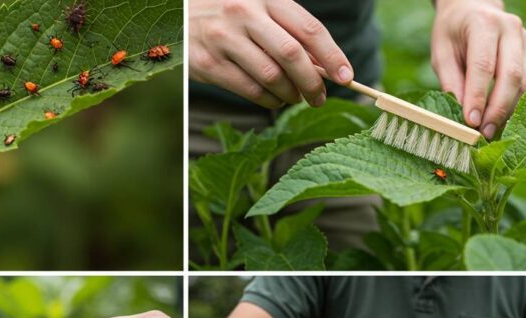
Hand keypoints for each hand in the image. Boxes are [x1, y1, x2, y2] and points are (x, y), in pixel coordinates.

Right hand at [189, 0, 352, 108]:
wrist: (177, 15)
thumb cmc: (228, 13)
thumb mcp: (258, 9)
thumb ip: (288, 31)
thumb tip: (324, 65)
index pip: (308, 27)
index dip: (332, 55)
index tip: (347, 77)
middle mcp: (244, 14)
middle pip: (292, 55)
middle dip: (312, 82)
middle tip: (320, 97)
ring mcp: (224, 39)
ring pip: (271, 77)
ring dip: (290, 94)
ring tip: (295, 98)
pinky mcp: (209, 64)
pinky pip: (250, 89)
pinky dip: (269, 100)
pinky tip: (275, 100)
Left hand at [431, 0, 525, 138]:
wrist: (472, 10)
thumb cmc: (452, 33)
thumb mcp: (441, 53)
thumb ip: (451, 81)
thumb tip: (461, 113)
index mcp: (483, 23)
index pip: (483, 65)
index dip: (478, 96)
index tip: (471, 121)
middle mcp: (510, 29)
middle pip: (510, 74)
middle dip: (498, 108)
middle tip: (484, 132)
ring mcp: (524, 39)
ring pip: (523, 81)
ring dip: (508, 110)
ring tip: (491, 131)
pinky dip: (514, 103)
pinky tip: (501, 119)